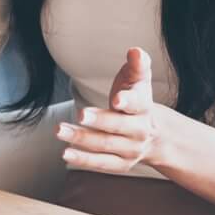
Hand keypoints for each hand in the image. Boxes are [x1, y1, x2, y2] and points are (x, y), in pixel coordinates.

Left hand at [57, 48, 164, 173]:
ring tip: (60, 130)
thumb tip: (136, 51)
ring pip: (105, 145)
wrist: (154, 134)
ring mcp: (130, 149)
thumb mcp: (140, 80)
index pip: (138, 104)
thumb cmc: (138, 98)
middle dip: (99, 121)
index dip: (128, 101)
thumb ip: (138, 65)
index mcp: (144, 107)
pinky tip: (65, 153)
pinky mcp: (120, 164)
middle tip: (80, 114)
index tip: (118, 99)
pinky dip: (84, 160)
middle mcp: (139, 130)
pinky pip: (101, 163)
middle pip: (118, 126)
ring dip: (82, 139)